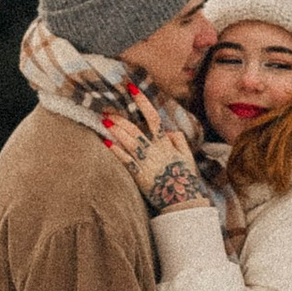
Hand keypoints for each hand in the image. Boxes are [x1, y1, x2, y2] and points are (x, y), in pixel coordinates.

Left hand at [98, 95, 205, 215]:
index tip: (131, 89)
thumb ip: (179, 140)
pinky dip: (115, 151)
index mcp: (166, 143)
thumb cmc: (185, 178)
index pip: (153, 117)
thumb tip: (169, 129)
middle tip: (106, 109)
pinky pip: (125, 160)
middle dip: (120, 118)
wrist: (184, 201)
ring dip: (116, 130)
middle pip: (135, 129)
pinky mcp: (139, 176)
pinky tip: (105, 142)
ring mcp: (146, 162)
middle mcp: (155, 150)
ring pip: (129, 142)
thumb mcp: (187, 156)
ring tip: (104, 121)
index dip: (142, 101)